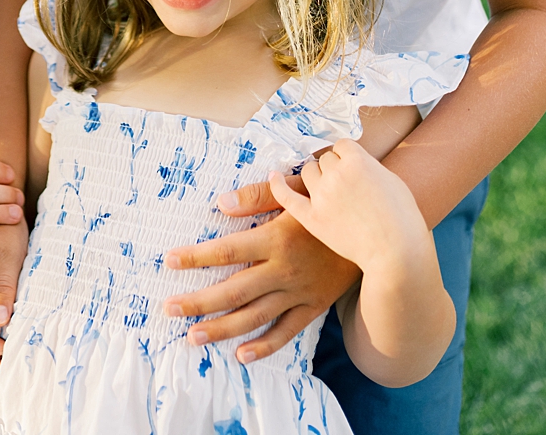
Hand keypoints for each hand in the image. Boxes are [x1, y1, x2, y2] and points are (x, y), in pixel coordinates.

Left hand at [162, 177, 360, 362]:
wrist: (376, 234)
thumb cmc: (327, 206)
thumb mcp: (294, 191)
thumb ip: (255, 196)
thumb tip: (219, 204)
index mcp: (276, 239)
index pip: (227, 250)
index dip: (196, 257)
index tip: (168, 261)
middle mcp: (285, 270)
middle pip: (235, 291)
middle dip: (199, 302)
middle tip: (168, 309)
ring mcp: (300, 292)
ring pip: (256, 316)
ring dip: (223, 329)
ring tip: (192, 337)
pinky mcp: (313, 306)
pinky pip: (288, 331)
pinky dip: (265, 346)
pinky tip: (241, 355)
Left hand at [269, 140, 428, 276]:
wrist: (397, 253)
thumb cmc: (402, 219)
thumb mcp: (393, 182)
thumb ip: (368, 167)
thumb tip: (352, 160)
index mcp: (358, 162)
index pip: (342, 146)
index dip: (348, 157)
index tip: (353, 168)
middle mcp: (336, 174)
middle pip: (325, 159)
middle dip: (335, 168)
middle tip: (347, 186)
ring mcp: (321, 196)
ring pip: (308, 172)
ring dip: (317, 177)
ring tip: (330, 190)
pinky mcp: (311, 217)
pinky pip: (285, 195)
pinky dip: (278, 184)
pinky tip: (274, 176)